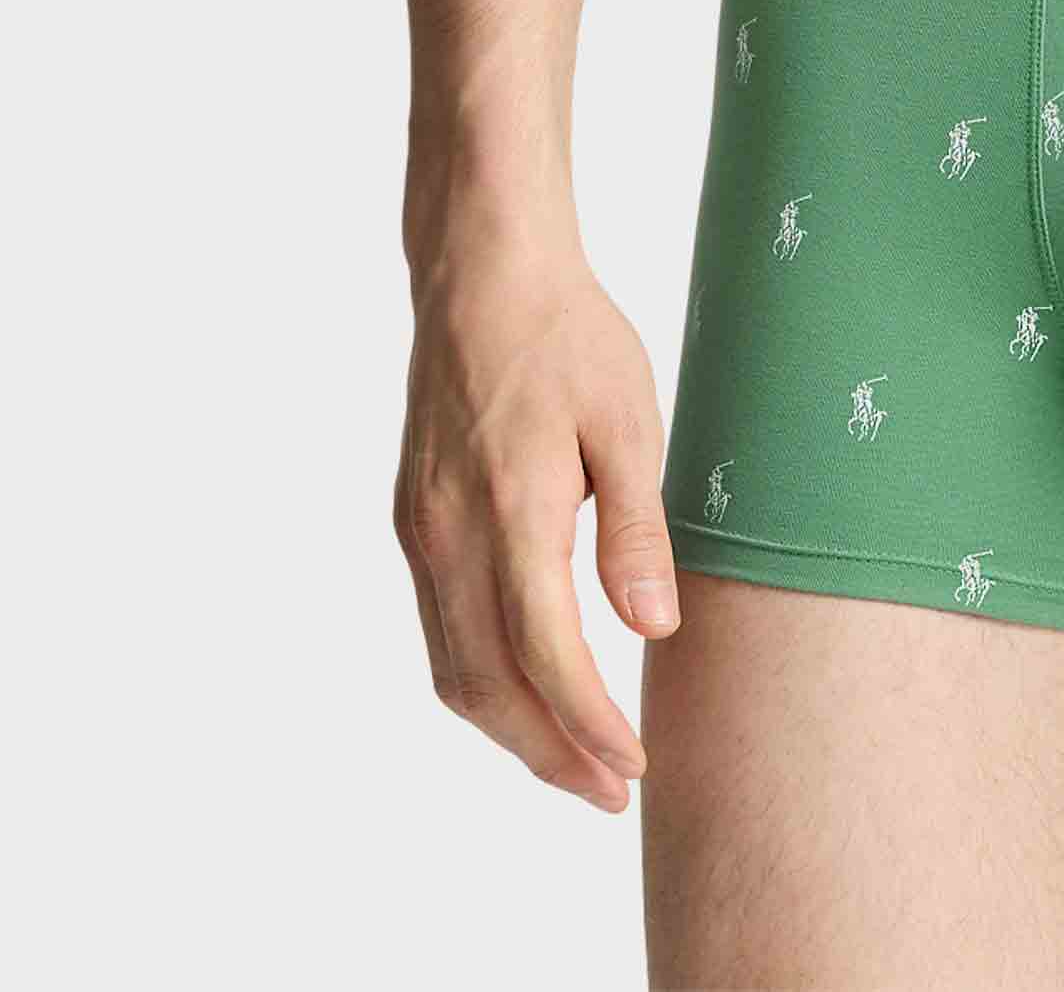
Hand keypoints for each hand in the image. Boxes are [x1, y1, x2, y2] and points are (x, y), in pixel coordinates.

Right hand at [395, 226, 678, 809]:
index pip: (545, 652)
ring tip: (575, 762)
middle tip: (612, 791)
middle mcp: (448, 534)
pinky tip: (526, 691)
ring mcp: (420, 532)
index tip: (634, 767)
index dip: (589, 723)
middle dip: (550, 752)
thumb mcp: (628, 420)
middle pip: (488, 685)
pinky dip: (481, 682)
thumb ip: (635, 530)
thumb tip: (651, 629)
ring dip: (511, 730)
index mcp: (509, 508)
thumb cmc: (569, 336)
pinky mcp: (412, 522)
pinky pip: (439, 631)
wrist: (482, 273)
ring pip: (453, 670)